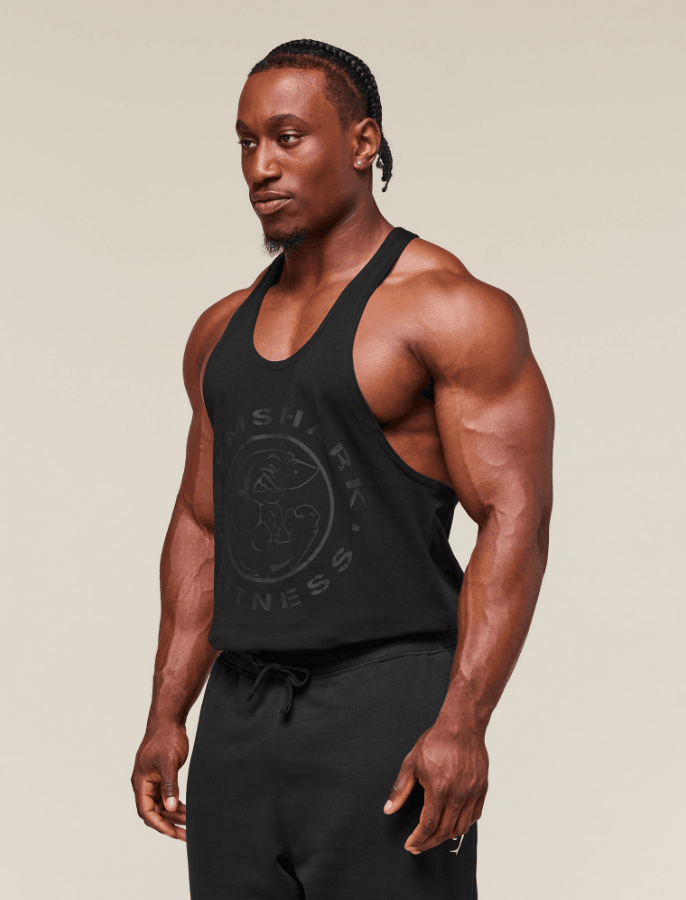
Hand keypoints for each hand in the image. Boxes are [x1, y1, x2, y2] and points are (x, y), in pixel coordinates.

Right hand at [131, 721, 188, 840]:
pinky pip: (166, 796)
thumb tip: (170, 808)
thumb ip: (169, 785)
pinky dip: (176, 804)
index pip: (146, 811)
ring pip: (161, 805)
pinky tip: (187, 811)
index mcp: (141, 782)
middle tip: (186, 835)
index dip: (159, 825)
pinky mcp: (161, 777)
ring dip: (174, 815)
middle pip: (154, 812)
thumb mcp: (169, 762)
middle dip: (169, 824)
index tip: (173, 833)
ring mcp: (152, 781)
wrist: (169, 720)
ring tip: (190, 825)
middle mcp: (144, 784)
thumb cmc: (166, 737)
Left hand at [383, 720, 487, 853]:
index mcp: (438, 789)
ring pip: (461, 827)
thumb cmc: (436, 742)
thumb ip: (401, 789)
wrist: (461, 727)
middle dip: (429, 842)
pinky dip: (464, 825)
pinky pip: (475, 816)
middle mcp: (457, 795)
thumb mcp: (411, 763)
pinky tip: (454, 823)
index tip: (411, 844)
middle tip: (419, 845)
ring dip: (446, 836)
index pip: (428, 825)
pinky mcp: (482, 789)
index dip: (418, 839)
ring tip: (435, 836)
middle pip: (444, 831)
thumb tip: (388, 809)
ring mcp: (472, 793)